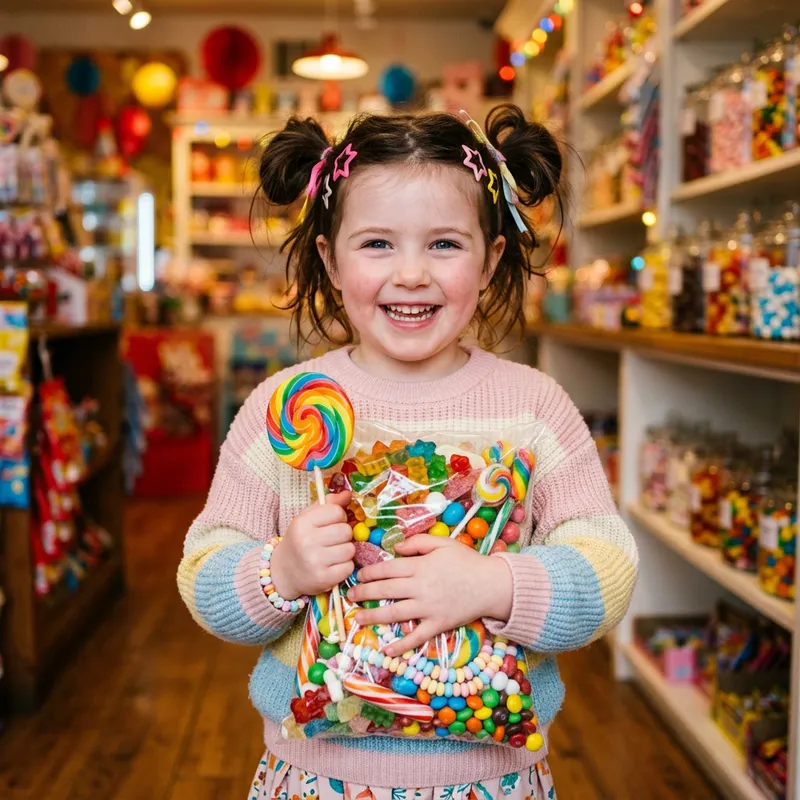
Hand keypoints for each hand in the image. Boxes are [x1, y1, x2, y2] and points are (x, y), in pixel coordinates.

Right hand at [270, 491, 354, 599]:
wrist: (282, 572)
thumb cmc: (299, 541)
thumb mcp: (308, 518)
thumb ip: (328, 504)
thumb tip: (348, 494)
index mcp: (302, 523)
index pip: (336, 512)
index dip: (339, 517)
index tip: (332, 523)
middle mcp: (307, 541)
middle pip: (346, 531)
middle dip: (344, 535)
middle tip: (333, 540)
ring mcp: (315, 561)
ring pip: (350, 549)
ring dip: (345, 551)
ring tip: (332, 553)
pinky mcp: (323, 579)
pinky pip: (348, 567)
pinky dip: (344, 567)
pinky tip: (332, 566)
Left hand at [346, 535, 512, 655]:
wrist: (492, 584)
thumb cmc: (467, 561)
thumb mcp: (443, 543)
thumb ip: (417, 542)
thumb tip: (395, 548)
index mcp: (420, 566)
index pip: (386, 569)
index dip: (368, 572)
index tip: (357, 575)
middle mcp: (420, 588)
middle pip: (384, 591)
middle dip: (363, 593)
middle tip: (351, 596)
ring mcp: (428, 608)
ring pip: (394, 614)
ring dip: (373, 617)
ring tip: (358, 618)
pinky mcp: (437, 624)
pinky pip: (416, 637)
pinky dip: (401, 644)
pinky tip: (387, 649)